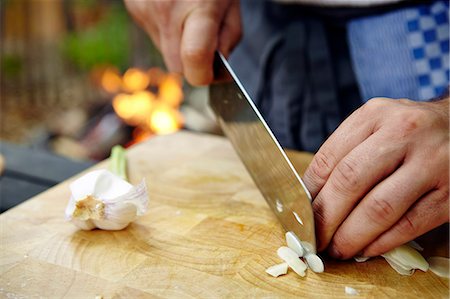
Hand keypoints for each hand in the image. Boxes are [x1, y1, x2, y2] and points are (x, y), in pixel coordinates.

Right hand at [124, 0, 240, 85]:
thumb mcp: (230, 3)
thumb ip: (228, 39)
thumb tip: (216, 70)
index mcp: (198, 9)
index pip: (194, 60)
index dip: (205, 76)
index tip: (213, 74)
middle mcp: (166, 12)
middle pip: (176, 67)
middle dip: (192, 65)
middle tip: (205, 48)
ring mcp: (146, 11)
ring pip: (164, 53)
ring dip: (179, 47)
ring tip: (189, 20)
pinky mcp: (135, 9)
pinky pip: (153, 35)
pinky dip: (167, 32)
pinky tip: (175, 12)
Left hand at [303, 97, 448, 258]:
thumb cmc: (407, 132)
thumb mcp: (375, 126)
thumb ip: (346, 153)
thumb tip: (312, 198)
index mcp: (374, 115)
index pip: (330, 158)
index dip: (309, 193)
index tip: (300, 214)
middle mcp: (403, 133)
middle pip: (350, 182)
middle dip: (326, 218)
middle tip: (315, 239)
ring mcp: (431, 162)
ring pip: (379, 208)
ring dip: (352, 236)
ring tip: (338, 249)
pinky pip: (410, 224)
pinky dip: (383, 242)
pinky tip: (367, 249)